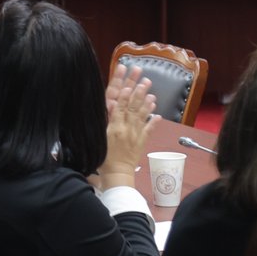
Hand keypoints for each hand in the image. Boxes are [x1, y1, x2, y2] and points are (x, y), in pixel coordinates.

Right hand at [99, 71, 156, 186]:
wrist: (116, 174)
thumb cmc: (103, 156)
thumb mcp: (99, 138)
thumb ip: (105, 122)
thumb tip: (110, 105)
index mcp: (114, 127)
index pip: (120, 106)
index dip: (125, 94)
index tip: (129, 83)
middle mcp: (126, 128)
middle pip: (133, 108)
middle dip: (138, 94)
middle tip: (144, 81)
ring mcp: (135, 135)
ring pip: (142, 116)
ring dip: (147, 104)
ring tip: (152, 93)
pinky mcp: (141, 142)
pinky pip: (148, 130)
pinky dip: (153, 121)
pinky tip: (158, 114)